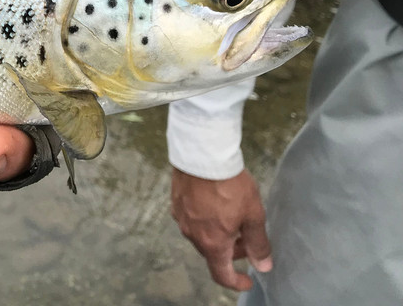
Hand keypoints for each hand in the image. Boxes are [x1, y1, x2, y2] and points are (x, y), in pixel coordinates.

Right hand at [170, 167, 272, 290]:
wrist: (202, 156)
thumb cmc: (230, 186)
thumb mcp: (253, 215)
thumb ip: (258, 243)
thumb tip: (263, 266)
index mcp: (212, 243)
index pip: (222, 274)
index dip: (236, 282)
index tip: (248, 279)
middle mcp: (193, 235)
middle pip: (212, 253)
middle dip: (231, 251)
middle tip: (246, 237)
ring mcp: (181, 218)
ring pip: (201, 236)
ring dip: (217, 235)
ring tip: (231, 218)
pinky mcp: (175, 202)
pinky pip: (191, 220)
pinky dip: (204, 221)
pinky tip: (213, 204)